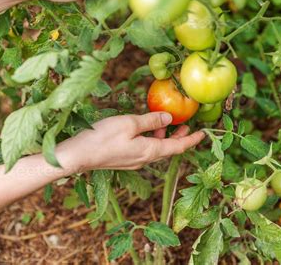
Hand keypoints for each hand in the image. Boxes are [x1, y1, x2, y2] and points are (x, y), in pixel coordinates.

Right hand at [57, 112, 204, 171]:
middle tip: (187, 125)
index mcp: (150, 151)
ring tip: (166, 122)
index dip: (192, 140)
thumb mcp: (130, 123)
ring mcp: (134, 161)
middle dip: (180, 137)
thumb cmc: (102, 138)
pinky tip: (144, 129)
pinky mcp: (124, 160)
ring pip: (156, 149)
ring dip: (164, 136)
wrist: (77, 156)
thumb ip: (151, 120)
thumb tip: (169, 118)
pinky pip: (145, 149)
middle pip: (169, 149)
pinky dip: (151, 139)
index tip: (203, 133)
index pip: (178, 147)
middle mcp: (145, 159)